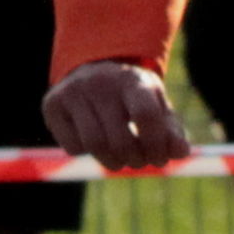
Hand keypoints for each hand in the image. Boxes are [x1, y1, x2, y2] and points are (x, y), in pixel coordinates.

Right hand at [45, 60, 187, 170]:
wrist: (91, 70)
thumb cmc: (131, 96)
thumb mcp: (155, 105)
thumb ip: (170, 130)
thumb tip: (181, 153)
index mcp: (131, 79)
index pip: (146, 116)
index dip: (156, 145)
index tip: (160, 158)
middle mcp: (100, 81)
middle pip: (120, 139)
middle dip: (134, 160)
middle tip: (139, 161)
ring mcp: (73, 91)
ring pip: (94, 146)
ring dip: (112, 163)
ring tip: (119, 160)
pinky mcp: (52, 104)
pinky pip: (72, 147)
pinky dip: (86, 153)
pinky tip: (93, 142)